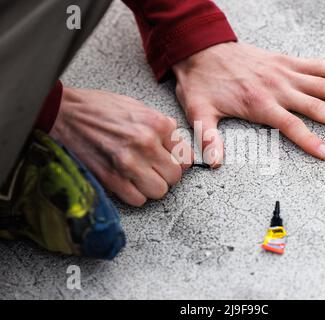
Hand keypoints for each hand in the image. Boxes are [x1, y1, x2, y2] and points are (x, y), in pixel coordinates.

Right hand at [50, 87, 192, 205]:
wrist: (65, 113)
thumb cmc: (100, 108)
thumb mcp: (139, 108)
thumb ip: (162, 129)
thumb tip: (178, 148)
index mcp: (157, 124)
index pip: (186, 158)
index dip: (179, 162)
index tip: (171, 162)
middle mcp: (146, 143)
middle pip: (174, 177)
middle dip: (166, 175)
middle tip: (155, 169)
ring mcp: (128, 163)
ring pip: (159, 191)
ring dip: (151, 186)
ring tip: (141, 176)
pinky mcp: (111, 178)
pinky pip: (137, 199)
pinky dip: (135, 194)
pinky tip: (128, 181)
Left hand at [173, 42, 324, 165]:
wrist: (201, 49)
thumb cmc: (202, 82)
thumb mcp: (199, 112)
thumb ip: (208, 137)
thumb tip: (213, 162)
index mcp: (260, 104)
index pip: (291, 126)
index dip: (311, 141)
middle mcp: (278, 88)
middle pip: (316, 106)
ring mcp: (284, 72)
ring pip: (322, 84)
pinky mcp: (285, 60)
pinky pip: (315, 64)